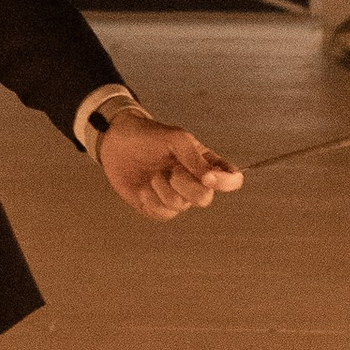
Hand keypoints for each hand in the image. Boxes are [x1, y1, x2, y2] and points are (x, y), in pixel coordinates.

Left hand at [97, 108, 242, 218]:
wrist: (116, 142)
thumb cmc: (150, 136)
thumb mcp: (176, 139)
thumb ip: (195, 158)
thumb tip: (210, 180)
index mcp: (206, 164)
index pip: (232, 180)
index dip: (226, 183)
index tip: (207, 177)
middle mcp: (194, 183)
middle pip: (205, 199)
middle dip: (185, 185)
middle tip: (170, 169)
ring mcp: (176, 196)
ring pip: (180, 206)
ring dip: (162, 188)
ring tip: (152, 174)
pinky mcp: (157, 207)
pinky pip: (163, 214)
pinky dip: (151, 199)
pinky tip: (143, 188)